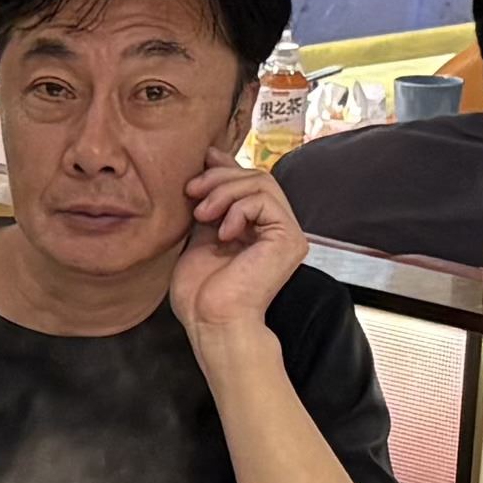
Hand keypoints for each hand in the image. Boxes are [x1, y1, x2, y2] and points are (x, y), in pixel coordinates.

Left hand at [174, 162, 304, 343]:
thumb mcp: (200, 234)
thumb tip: (211, 160)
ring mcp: (287, 234)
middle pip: (256, 177)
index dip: (226, 166)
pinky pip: (265, 200)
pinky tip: (223, 233)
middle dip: (219, 178)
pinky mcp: (290, 239)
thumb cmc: (202, 294)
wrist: (212, 322)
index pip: (250, 182)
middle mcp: (277, 229)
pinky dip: (238, 208)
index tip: (202, 161)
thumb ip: (211, 202)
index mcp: (258, 228)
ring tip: (202, 213)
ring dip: (224, 191)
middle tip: (191, 192)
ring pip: (261, 183)